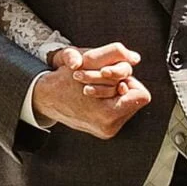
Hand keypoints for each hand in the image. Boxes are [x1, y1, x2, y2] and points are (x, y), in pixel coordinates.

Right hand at [30, 47, 153, 138]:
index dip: (131, 82)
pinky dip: (112, 101)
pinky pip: (120, 112)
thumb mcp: (86, 60)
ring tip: (99, 88)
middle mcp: (109, 126)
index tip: (118, 78)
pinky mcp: (105, 130)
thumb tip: (134, 58)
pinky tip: (98, 97)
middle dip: (124, 87)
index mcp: (107, 113)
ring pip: (129, 106)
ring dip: (118, 94)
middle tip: (106, 81)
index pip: (141, 96)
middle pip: (136, 101)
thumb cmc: (64, 79)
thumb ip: (113, 54)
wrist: (45, 99)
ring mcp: (107, 130)